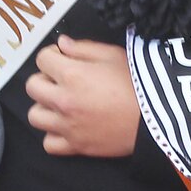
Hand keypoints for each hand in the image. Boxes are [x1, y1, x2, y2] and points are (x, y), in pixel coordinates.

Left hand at [27, 36, 138, 156]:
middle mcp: (63, 101)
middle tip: (63, 81)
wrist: (158, 118)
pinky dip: (54, 135)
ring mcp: (67, 126)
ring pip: (35, 116)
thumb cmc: (139, 83)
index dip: (54, 55)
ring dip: (46, 107)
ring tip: (62, 105)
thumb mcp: (114, 55)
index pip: (42, 59)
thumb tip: (62, 44)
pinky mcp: (76, 146)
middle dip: (45, 79)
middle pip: (32, 86)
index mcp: (72, 75)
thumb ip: (84, 48)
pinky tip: (67, 126)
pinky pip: (49, 143)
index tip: (66, 59)